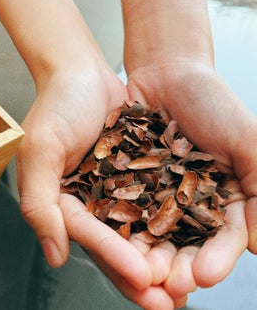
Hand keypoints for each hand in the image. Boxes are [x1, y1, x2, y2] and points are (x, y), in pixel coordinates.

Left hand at [124, 60, 255, 301]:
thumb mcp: (247, 141)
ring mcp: (155, 195)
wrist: (166, 71)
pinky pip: (119, 209)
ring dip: (145, 257)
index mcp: (223, 199)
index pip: (222, 240)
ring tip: (139, 274)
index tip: (204, 276)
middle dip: (177, 267)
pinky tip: (112, 241)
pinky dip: (117, 227)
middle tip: (167, 285)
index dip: (215, 260)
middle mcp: (188, 204)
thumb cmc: (212, 101)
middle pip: (184, 245)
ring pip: (150, 233)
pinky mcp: (124, 184)